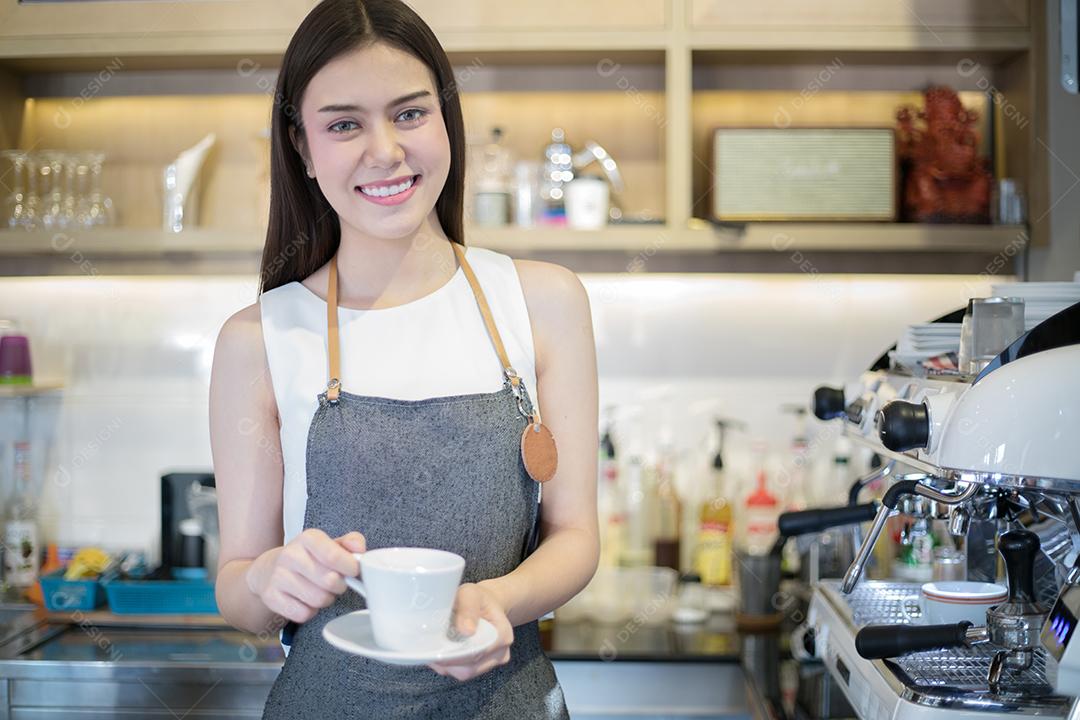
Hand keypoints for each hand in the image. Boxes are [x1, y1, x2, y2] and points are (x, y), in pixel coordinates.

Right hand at [246, 528, 365, 622]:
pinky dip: (310, 611)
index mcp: (308, 538)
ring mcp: (278, 576)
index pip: (333, 556)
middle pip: (329, 581)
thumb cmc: (310, 558)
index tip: (354, 571)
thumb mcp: (330, 544)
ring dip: (326, 599)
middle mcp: (290, 555)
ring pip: (318, 599)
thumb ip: (350, 542)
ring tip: (322, 591)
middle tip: (337, 583)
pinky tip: (306, 601)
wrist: (271, 570)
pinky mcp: (270, 596)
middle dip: (340, 586)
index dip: (350, 567)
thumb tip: (360, 548)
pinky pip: (303, 613)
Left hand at [428, 582, 513, 681]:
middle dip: (447, 660)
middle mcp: (500, 653)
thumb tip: (466, 631)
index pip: (477, 654)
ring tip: (436, 646)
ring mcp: (491, 662)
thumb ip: (469, 608)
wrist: (485, 604)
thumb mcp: (471, 593)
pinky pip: (460, 672)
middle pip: (469, 669)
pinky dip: (448, 664)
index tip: (437, 645)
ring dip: (446, 663)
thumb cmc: (478, 598)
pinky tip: (442, 649)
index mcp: (502, 635)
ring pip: (463, 673)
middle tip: (431, 646)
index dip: (455, 654)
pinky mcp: (480, 666)